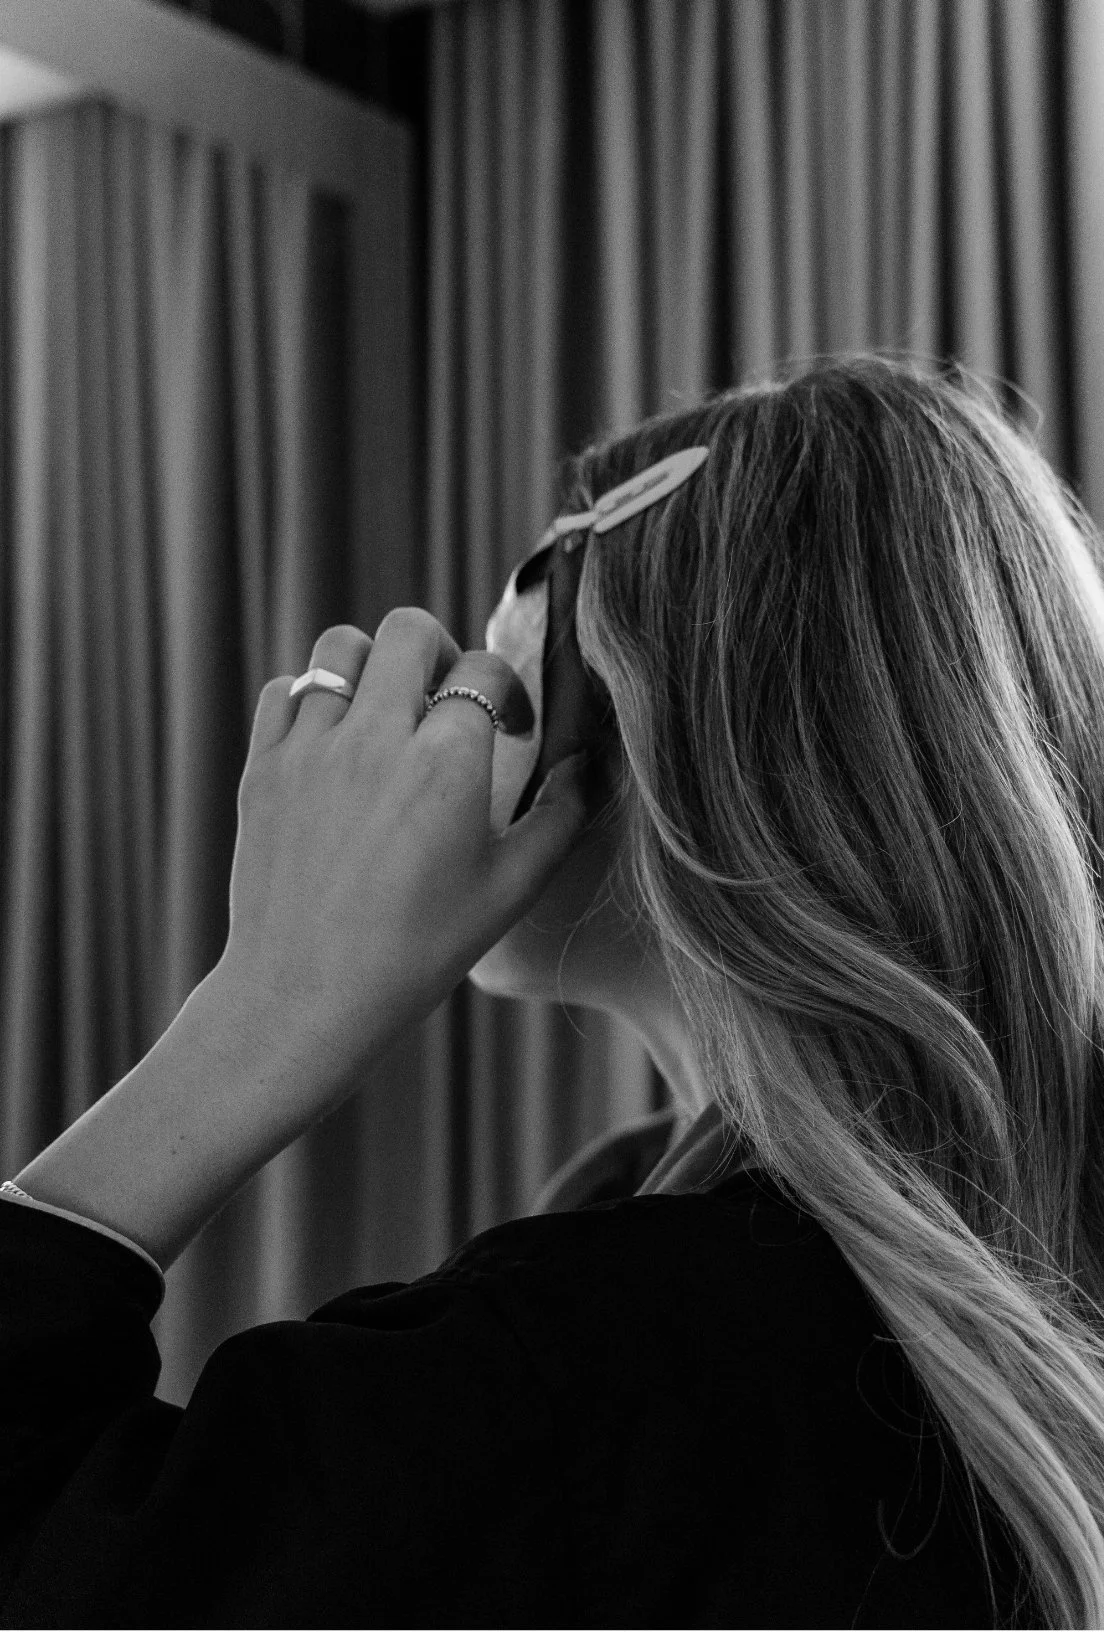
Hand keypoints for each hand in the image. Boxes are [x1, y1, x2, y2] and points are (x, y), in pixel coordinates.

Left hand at [216, 611, 589, 1091]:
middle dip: (441, 652)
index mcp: (447, 765)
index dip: (508, 692)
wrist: (306, 997)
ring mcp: (311, 749)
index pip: (483, 671)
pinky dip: (312, 700)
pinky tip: (333, 742)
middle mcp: (377, 739)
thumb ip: (559, 820)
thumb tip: (584, 769)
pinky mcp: (263, 767)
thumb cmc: (418, 953)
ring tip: (386, 712)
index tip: (512, 729)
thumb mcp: (509, 892)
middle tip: (447, 700)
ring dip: (372, 666)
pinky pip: (286, 691)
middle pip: (409, 630)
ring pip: (340, 647)